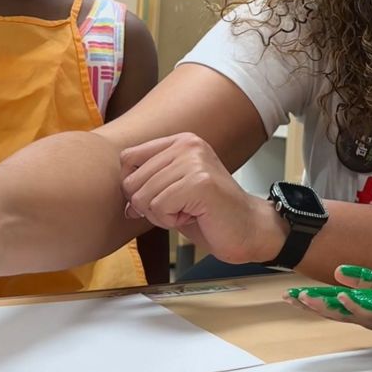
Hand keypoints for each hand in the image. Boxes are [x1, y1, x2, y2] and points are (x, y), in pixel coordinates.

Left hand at [120, 133, 282, 263]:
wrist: (249, 230)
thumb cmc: (212, 214)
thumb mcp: (174, 190)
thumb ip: (148, 183)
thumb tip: (122, 197)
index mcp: (181, 141)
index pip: (128, 158)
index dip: (136, 187)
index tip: (160, 199)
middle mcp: (188, 145)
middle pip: (132, 181)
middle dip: (150, 205)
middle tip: (181, 208)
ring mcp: (194, 161)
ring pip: (143, 197)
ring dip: (162, 215)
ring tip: (190, 211)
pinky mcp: (199, 182)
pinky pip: (159, 208)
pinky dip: (172, 221)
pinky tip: (195, 215)